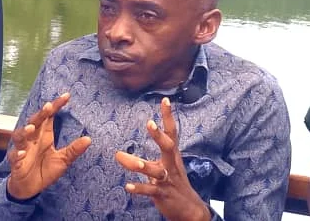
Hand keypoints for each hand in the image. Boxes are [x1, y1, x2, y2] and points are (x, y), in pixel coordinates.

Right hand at [5, 92, 91, 199]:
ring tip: (31, 127)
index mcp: (44, 135)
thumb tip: (89, 139)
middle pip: (34, 122)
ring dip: (24, 131)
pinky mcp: (16, 164)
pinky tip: (23, 153)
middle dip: (40, 114)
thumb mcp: (62, 160)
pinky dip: (18, 154)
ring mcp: (23, 150)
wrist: (30, 188)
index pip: (49, 117)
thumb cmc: (45, 170)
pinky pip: (14, 157)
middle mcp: (32, 139)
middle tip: (48, 106)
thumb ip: (73, 150)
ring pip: (20, 137)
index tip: (67, 96)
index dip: (56, 106)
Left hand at [115, 97, 210, 220]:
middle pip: (168, 147)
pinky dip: (139, 188)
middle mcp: (171, 165)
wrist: (190, 209)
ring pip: (156, 171)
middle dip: (159, 135)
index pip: (172, 132)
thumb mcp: (164, 167)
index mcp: (172, 156)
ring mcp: (167, 180)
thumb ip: (142, 159)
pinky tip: (128, 186)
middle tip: (149, 123)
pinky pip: (150, 190)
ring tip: (124, 158)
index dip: (169, 116)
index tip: (165, 100)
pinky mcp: (163, 194)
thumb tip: (119, 154)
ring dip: (142, 165)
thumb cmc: (174, 183)